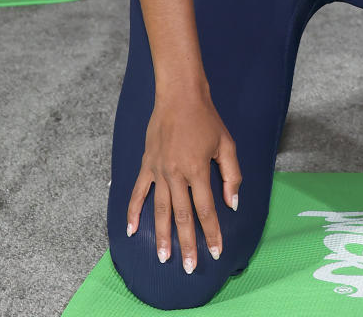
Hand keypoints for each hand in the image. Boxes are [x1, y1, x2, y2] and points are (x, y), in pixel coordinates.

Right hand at [126, 90, 240, 271]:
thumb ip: (231, 175)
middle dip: (187, 243)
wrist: (179, 95)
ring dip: (161, 235)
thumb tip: (232, 203)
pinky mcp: (147, 165)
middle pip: (182, 216)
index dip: (212, 232)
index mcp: (197, 170)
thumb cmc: (206, 118)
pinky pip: (138, 192)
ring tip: (164, 257)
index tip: (216, 251)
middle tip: (188, 267)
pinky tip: (130, 231)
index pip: (206, 209)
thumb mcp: (226, 144)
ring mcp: (159, 170)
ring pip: (159, 210)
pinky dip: (132, 212)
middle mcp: (176, 174)